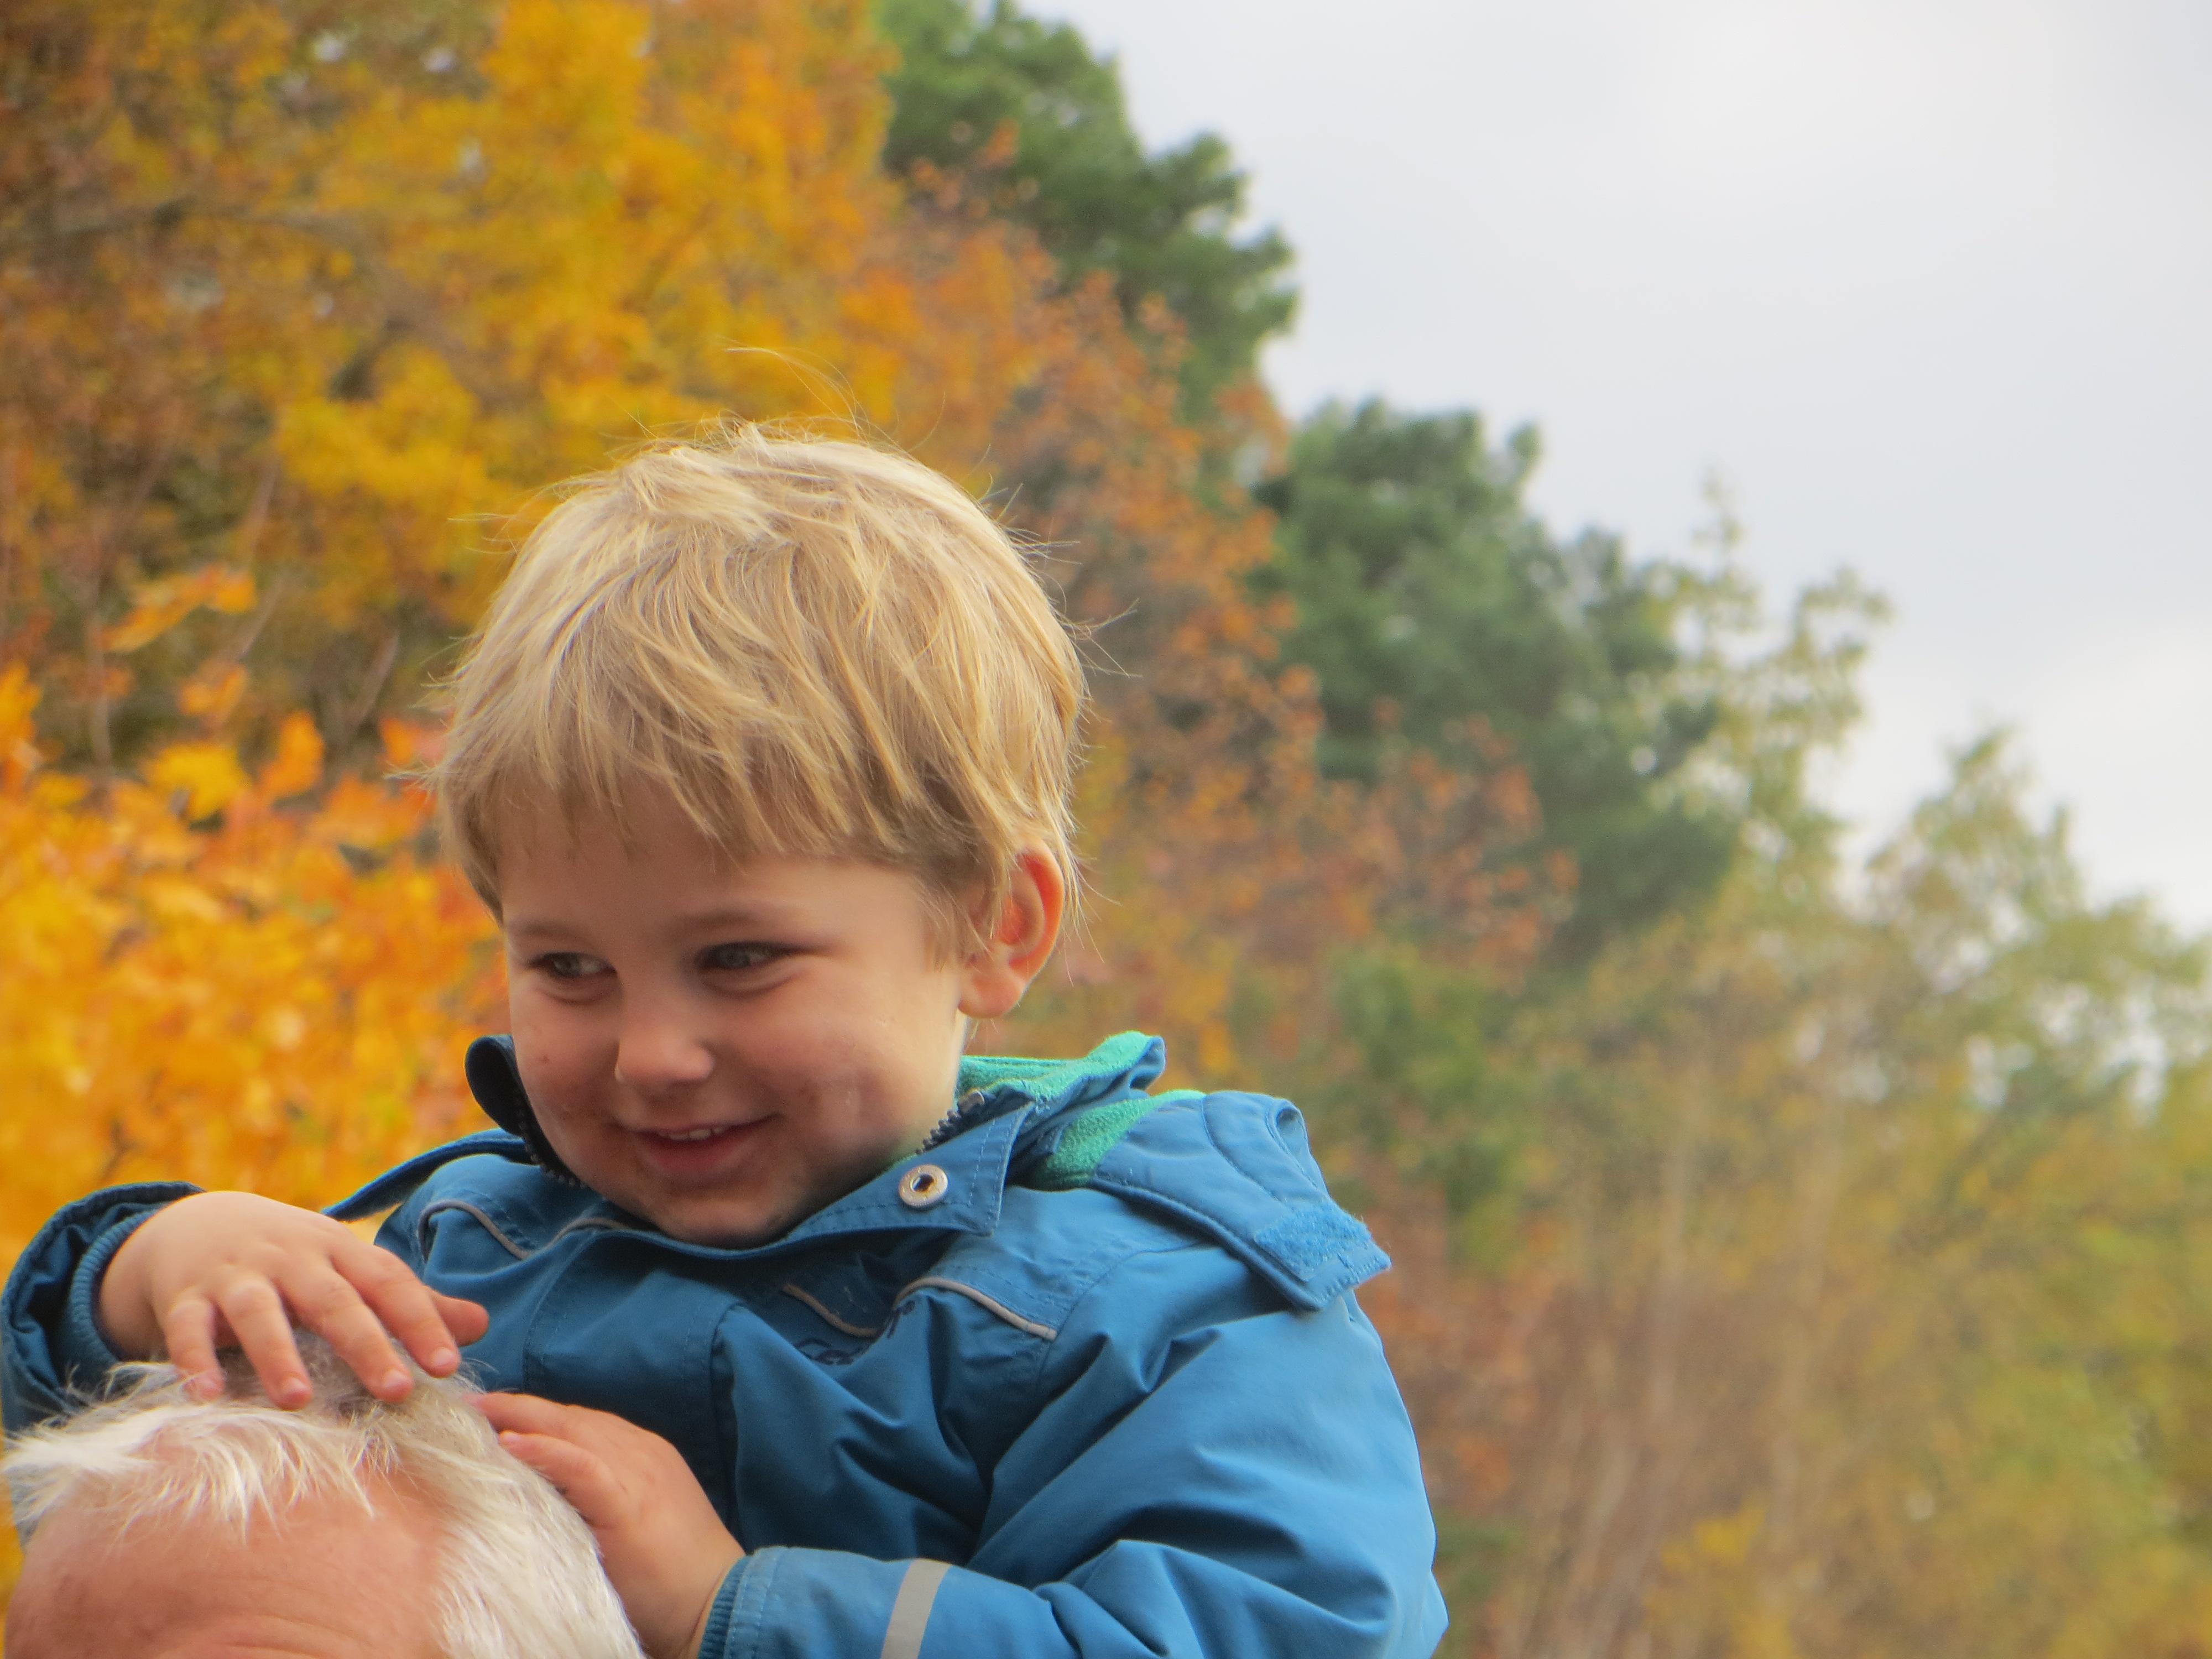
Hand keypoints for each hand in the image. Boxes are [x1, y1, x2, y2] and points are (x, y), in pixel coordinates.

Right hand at [97, 1191, 488, 1405]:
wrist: (197, 1224)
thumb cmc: (294, 1260)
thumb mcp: (350, 1269)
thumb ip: (411, 1301)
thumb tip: (480, 1326)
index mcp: (341, 1251)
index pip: (389, 1283)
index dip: (421, 1321)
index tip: (448, 1366)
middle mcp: (292, 1258)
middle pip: (333, 1299)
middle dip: (365, 1343)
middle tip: (395, 1391)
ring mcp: (237, 1276)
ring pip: (258, 1312)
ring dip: (278, 1355)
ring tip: (298, 1400)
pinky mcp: (186, 1297)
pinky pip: (188, 1329)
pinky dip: (194, 1361)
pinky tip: (205, 1396)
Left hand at [476, 1393, 743, 1658]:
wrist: (717, 1602)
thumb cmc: (675, 1575)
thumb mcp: (634, 1522)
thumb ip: (598, 1500)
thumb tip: (546, 1497)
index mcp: (642, 1455)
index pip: (580, 1423)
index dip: (537, 1415)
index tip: (494, 1413)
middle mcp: (639, 1453)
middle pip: (570, 1417)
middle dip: (519, 1406)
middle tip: (470, 1401)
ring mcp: (636, 1473)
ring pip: (571, 1429)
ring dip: (520, 1417)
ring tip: (475, 1412)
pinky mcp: (628, 1503)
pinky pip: (581, 1466)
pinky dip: (546, 1450)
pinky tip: (510, 1442)